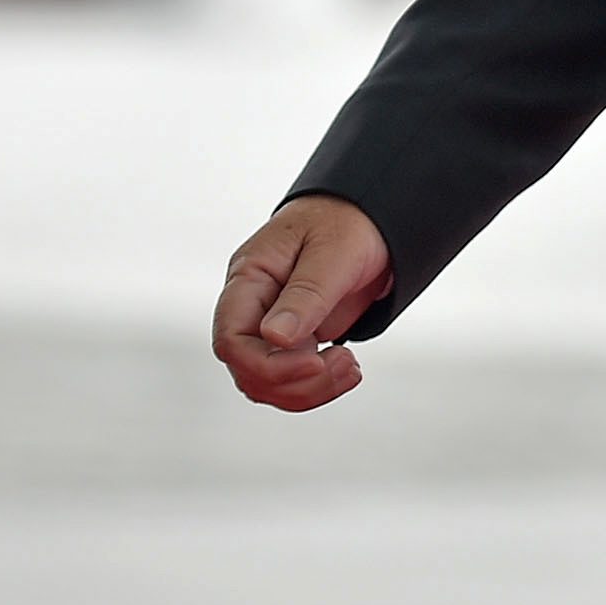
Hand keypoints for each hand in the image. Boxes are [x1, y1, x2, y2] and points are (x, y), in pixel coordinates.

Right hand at [213, 193, 393, 411]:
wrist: (374, 215)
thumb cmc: (350, 220)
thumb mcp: (333, 250)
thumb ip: (305, 294)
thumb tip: (273, 338)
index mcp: (250, 276)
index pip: (231, 338)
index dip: (266, 364)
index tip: (315, 361)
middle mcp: (253, 305)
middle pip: (247, 369)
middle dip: (294, 382)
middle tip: (346, 364)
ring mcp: (273, 324)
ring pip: (267, 382)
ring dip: (308, 389)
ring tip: (351, 368)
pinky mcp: (297, 336)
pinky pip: (292, 377)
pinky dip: (317, 384)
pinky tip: (347, 368)